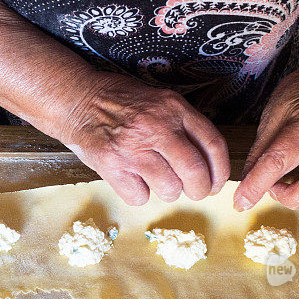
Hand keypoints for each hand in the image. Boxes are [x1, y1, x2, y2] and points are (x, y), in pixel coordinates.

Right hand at [58, 72, 229, 204]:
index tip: (216, 183)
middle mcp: (155, 126)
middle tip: (194, 192)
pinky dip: (139, 194)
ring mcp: (132, 148)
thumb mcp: (160, 101)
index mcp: (173, 108)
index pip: (212, 145)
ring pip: (169, 189)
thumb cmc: (121, 104)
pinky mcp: (111, 166)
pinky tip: (132, 179)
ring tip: (158, 180)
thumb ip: (184, 125)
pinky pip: (139, 197)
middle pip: (194, 172)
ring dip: (168, 192)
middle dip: (199, 190)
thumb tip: (208, 163)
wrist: (77, 101)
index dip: (220, 172)